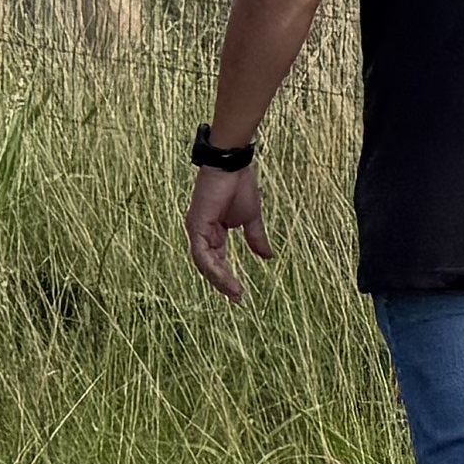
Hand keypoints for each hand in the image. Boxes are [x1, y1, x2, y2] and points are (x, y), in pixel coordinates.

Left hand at [185, 161, 275, 297]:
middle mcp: (201, 233)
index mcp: (213, 232)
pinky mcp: (195, 226)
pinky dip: (214, 268)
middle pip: (209, 265)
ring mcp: (196, 230)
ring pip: (204, 264)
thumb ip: (256, 239)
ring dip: (220, 280)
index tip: (240, 294)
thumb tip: (269, 258)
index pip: (218, 260)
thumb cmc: (240, 185)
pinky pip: (202, 254)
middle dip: (223, 283)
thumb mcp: (251, 218)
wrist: (233, 165)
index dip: (228, 277)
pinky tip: (227, 278)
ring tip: (235, 293)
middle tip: (237, 299)